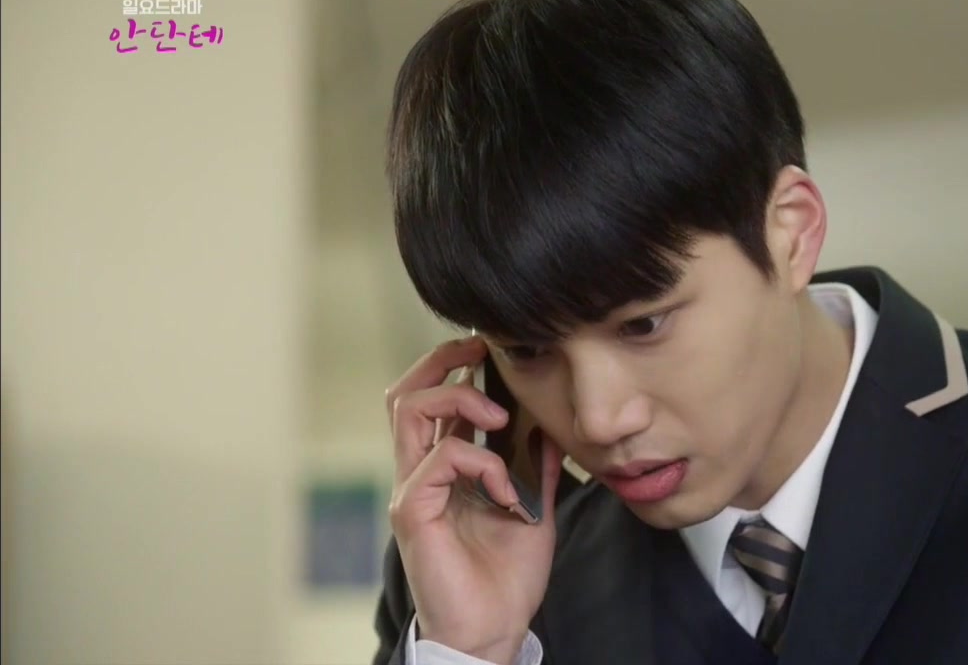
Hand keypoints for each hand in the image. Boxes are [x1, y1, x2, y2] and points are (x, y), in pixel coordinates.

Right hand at [385, 336, 561, 663]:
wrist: (495, 628)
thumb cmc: (506, 574)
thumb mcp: (534, 504)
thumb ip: (537, 463)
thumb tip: (552, 422)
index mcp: (443, 468)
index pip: (429, 398)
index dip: (451, 365)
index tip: (489, 349)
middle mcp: (419, 473)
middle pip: (405, 392)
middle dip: (443, 360)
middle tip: (482, 353)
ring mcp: (412, 490)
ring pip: (410, 411)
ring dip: (461, 402)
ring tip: (500, 421)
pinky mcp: (414, 512)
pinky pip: (440, 461)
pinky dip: (483, 464)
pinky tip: (508, 492)